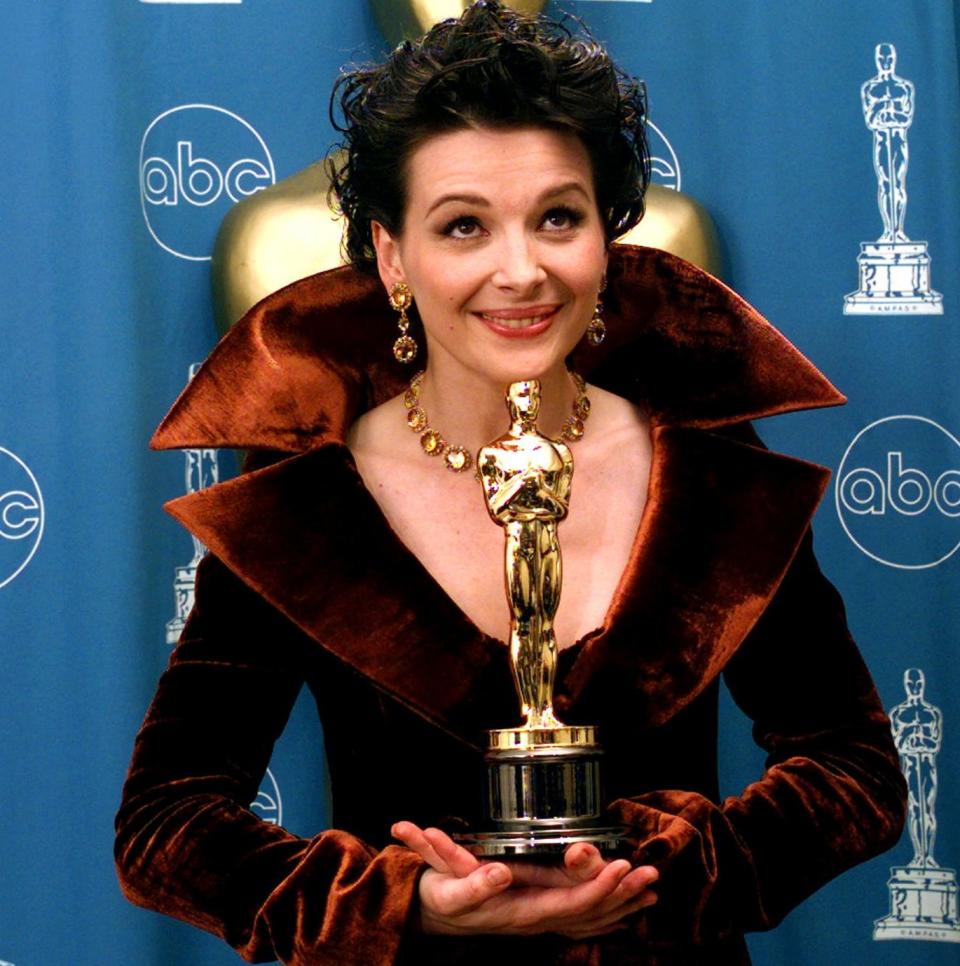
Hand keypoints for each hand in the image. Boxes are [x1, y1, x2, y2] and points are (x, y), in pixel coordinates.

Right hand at [392, 821, 657, 938]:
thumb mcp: (450, 888)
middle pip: (589, 913)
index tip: (622, 866)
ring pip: (589, 917)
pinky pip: (581, 918)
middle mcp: (535, 920)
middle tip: (652, 873)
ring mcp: (538, 920)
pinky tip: (623, 907)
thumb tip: (502, 874)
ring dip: (621, 903)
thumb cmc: (441, 897)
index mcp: (520, 912)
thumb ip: (475, 883)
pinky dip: (606, 911)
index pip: (570, 903)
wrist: (433, 913)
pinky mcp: (537, 913)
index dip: (599, 886)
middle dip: (622, 894)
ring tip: (650, 889)